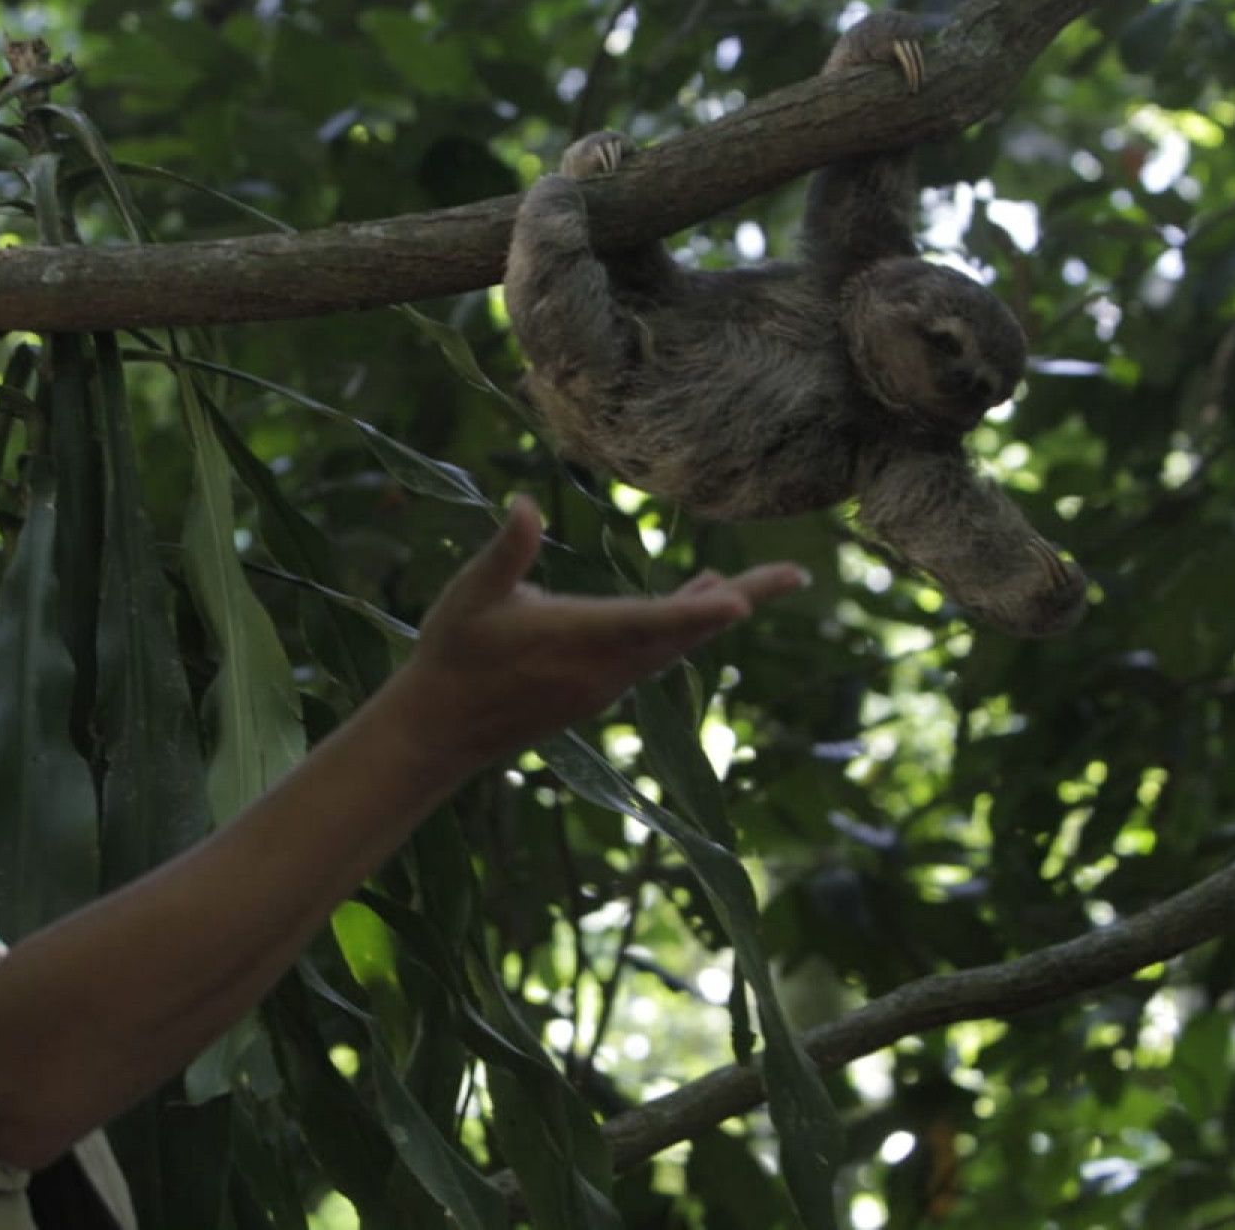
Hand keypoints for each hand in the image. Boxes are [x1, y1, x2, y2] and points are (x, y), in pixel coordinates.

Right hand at [383, 497, 806, 771]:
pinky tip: (695, 604)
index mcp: (574, 638)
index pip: (647, 622)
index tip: (741, 599)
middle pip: (685, 632)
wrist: (438, 730)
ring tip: (754, 584)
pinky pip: (657, 655)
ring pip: (674, 645)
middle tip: (795, 576)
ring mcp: (604, 684)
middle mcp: (601, 668)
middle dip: (740, 599)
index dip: (695, 609)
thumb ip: (507, 551)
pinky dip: (684, 628)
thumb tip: (527, 503)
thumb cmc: (452, 655)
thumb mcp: (469, 595)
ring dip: (714, 612)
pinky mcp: (598, 691)